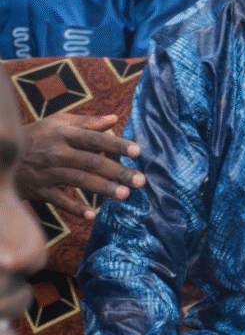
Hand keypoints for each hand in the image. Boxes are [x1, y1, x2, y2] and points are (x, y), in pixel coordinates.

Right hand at [16, 113, 143, 218]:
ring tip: (125, 194)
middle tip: (141, 180)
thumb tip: (115, 118)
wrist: (4, 155)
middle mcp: (57, 153)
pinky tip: (92, 216)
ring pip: (79, 181)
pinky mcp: (40, 190)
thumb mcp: (59, 122)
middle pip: (92, 162)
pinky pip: (59, 201)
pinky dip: (74, 208)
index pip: (95, 139)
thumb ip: (88, 122)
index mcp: (64, 134)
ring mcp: (48, 172)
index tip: (138, 151)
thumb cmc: (39, 135)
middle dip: (117, 171)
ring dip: (103, 188)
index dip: (116, 145)